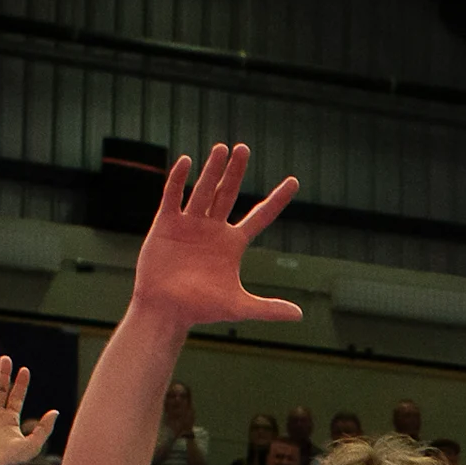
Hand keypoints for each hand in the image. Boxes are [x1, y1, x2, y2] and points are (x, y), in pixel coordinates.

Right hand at [0, 354, 59, 464]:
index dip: (20, 383)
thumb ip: (44, 428)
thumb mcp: (33, 444)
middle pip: (0, 389)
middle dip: (3, 374)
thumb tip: (55, 412)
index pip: (16, 397)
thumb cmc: (10, 461)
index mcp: (10, 420)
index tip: (24, 370)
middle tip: (6, 359)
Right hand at [130, 143, 304, 333]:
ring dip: (212, 170)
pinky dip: (179, 179)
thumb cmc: (200, 309)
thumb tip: (299, 316)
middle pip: (229, 193)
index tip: (294, 181)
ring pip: (204, 190)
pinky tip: (187, 162)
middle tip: (244, 148)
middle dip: (236, 171)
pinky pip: (173, 196)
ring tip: (221, 148)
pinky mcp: (166, 223)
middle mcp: (213, 228)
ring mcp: (190, 223)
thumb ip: (267, 308)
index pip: (261, 216)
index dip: (277, 199)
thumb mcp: (238, 307)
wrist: (165, 310)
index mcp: (233, 243)